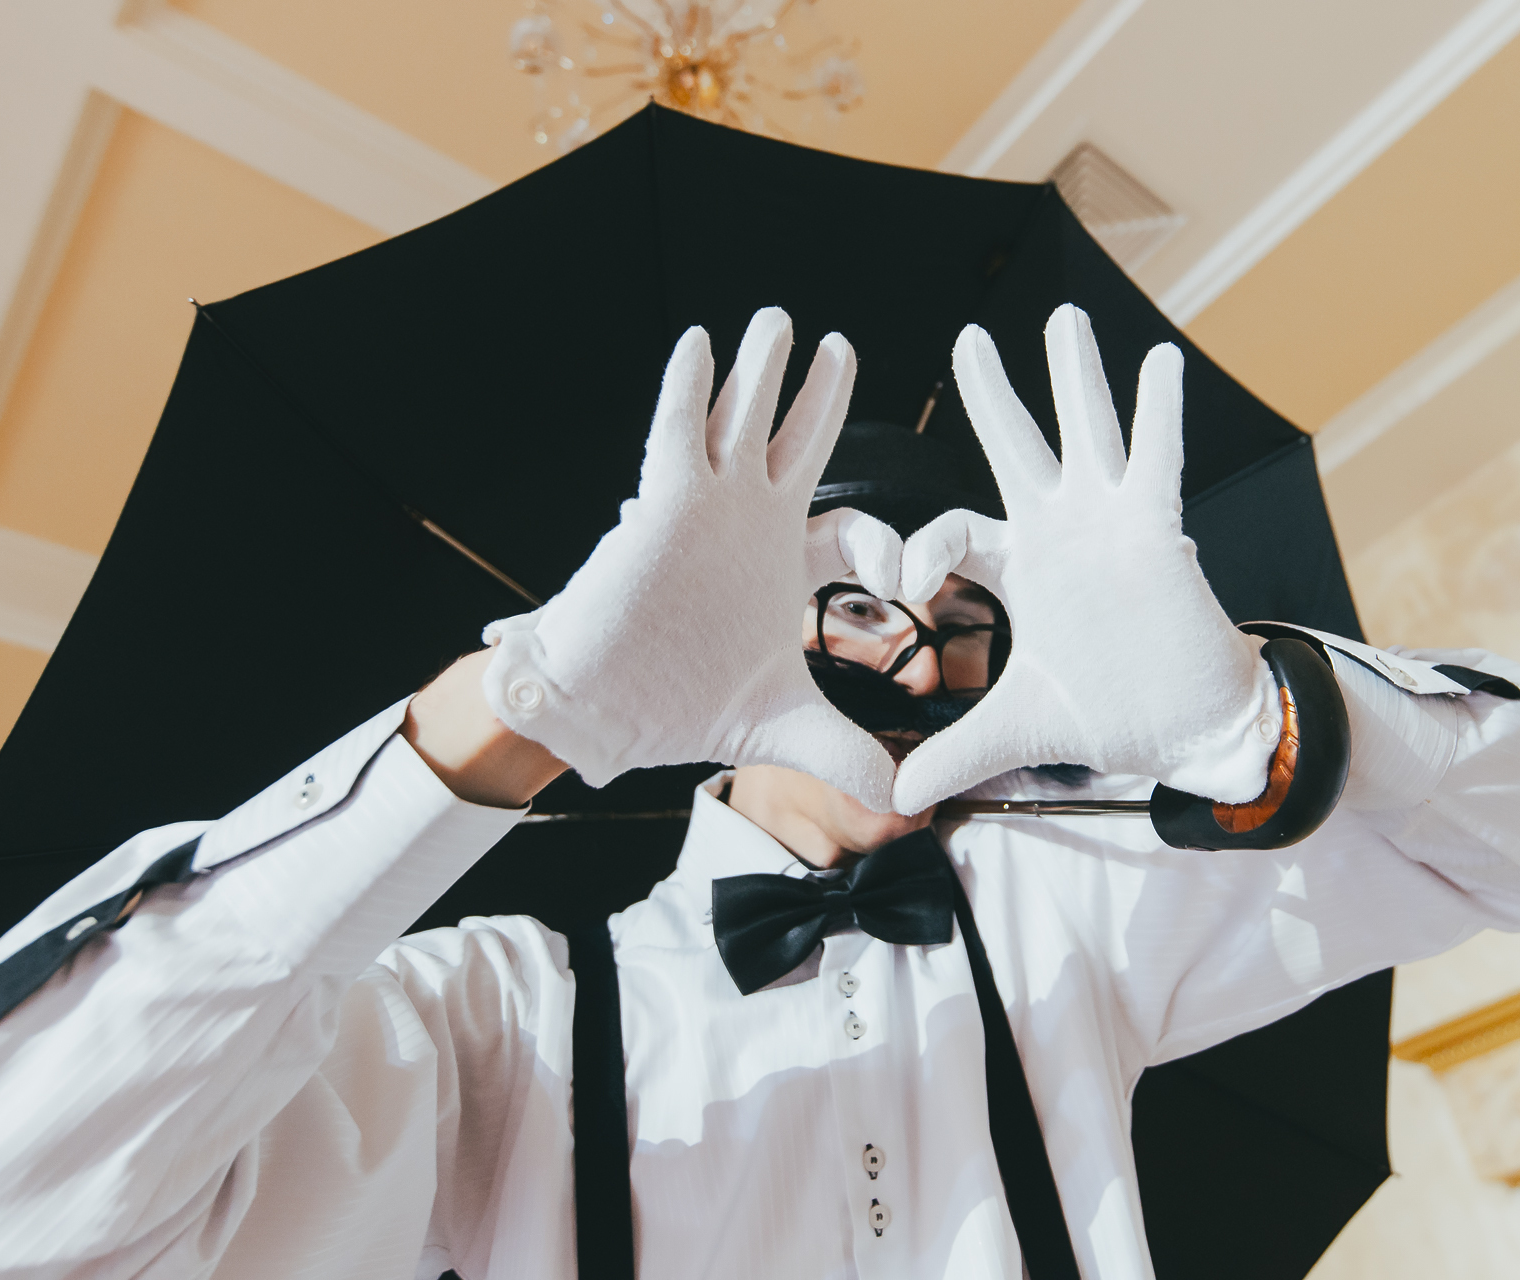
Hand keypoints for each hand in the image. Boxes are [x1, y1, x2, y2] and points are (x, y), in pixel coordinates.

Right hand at [481, 308, 903, 810]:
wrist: (608, 710)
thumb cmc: (682, 707)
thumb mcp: (784, 726)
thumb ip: (847, 754)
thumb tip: (911, 805)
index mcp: (783, 568)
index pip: (849, 532)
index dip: (884, 545)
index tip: (910, 577)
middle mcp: (749, 525)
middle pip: (796, 445)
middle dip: (818, 397)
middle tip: (841, 347)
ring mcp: (708, 507)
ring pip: (740, 421)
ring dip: (759, 369)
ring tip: (778, 320)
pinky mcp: (666, 505)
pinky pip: (681, 431)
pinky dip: (692, 387)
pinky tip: (701, 342)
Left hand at [892, 305, 1276, 814]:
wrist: (1183, 729)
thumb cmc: (1109, 713)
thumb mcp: (1016, 729)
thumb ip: (954, 751)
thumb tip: (890, 802)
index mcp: (1022, 566)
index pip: (956, 530)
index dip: (920, 547)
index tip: (898, 581)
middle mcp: (1061, 532)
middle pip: (1016, 448)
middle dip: (993, 393)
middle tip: (968, 337)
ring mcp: (1109, 524)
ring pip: (1086, 434)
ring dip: (1075, 375)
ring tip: (1062, 314)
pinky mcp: (1154, 532)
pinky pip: (1155, 463)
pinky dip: (1158, 413)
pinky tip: (1160, 360)